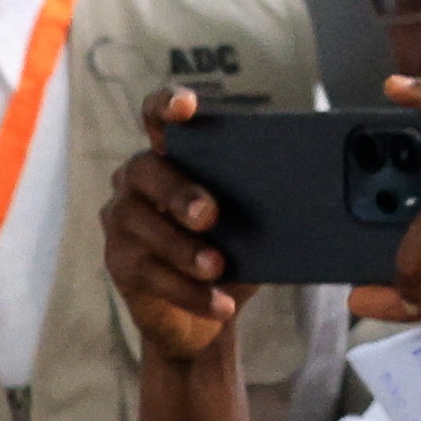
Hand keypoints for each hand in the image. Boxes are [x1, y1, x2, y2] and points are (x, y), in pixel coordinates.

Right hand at [102, 88, 249, 369]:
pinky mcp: (119, 263)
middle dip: (178, 192)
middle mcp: (137, 181)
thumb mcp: (252, 223)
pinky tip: (219, 303)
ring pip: (140, 224)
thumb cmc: (233, 253)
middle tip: (210, 215)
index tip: (187, 107)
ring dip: (181, 248)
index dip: (166, 105)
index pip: (157, 116)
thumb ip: (260, 200)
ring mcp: (122, 221)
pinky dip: (187, 291)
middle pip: (146, 171)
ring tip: (216, 267)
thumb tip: (301, 191)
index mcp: (172, 156)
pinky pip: (148, 273)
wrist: (209, 315)